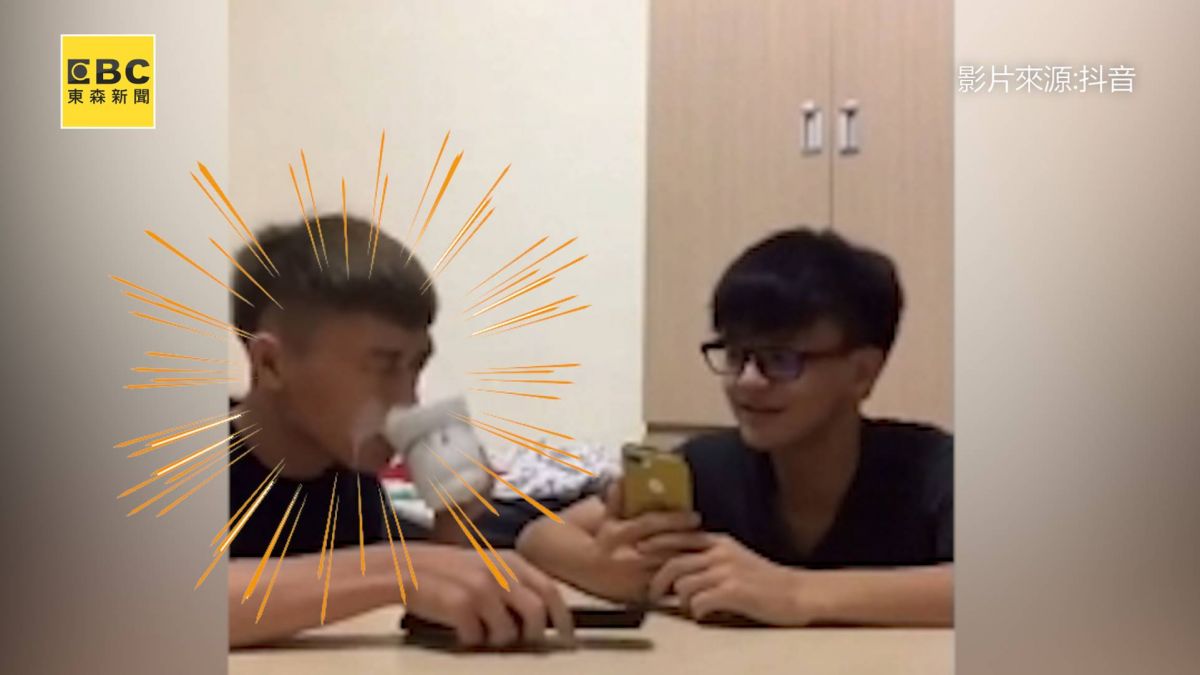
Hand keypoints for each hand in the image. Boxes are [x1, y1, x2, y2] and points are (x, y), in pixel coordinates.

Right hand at [403, 544, 574, 647]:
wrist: (404, 568)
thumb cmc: (446, 570)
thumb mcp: (487, 564)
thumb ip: (514, 581)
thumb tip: (542, 612)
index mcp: (510, 561)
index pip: (550, 590)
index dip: (563, 617)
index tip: (567, 636)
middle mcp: (500, 573)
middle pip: (537, 613)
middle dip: (535, 634)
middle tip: (526, 642)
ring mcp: (481, 589)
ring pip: (509, 631)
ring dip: (497, 639)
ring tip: (481, 632)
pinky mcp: (461, 606)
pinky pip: (477, 638)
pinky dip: (470, 640)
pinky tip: (460, 630)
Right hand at [590, 483, 701, 602]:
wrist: (589, 570)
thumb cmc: (605, 540)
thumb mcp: (608, 518)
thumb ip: (617, 499)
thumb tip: (622, 477)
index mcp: (621, 534)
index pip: (651, 524)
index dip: (674, 520)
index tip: (696, 517)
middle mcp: (627, 555)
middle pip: (665, 547)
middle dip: (688, 542)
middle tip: (710, 536)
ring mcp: (634, 577)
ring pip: (668, 568)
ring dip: (689, 561)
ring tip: (708, 554)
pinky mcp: (639, 594)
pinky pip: (665, 588)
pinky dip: (681, 580)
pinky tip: (697, 573)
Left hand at [645, 533, 816, 625]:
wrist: (797, 593)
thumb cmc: (765, 580)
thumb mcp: (736, 558)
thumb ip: (710, 556)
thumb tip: (680, 563)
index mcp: (720, 541)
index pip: (679, 536)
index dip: (656, 542)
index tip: (639, 548)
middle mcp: (720, 552)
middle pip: (674, 563)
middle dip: (657, 580)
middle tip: (652, 594)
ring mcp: (726, 571)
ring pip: (683, 584)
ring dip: (679, 599)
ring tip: (686, 607)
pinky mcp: (733, 591)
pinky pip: (698, 602)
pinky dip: (695, 611)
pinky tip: (701, 614)